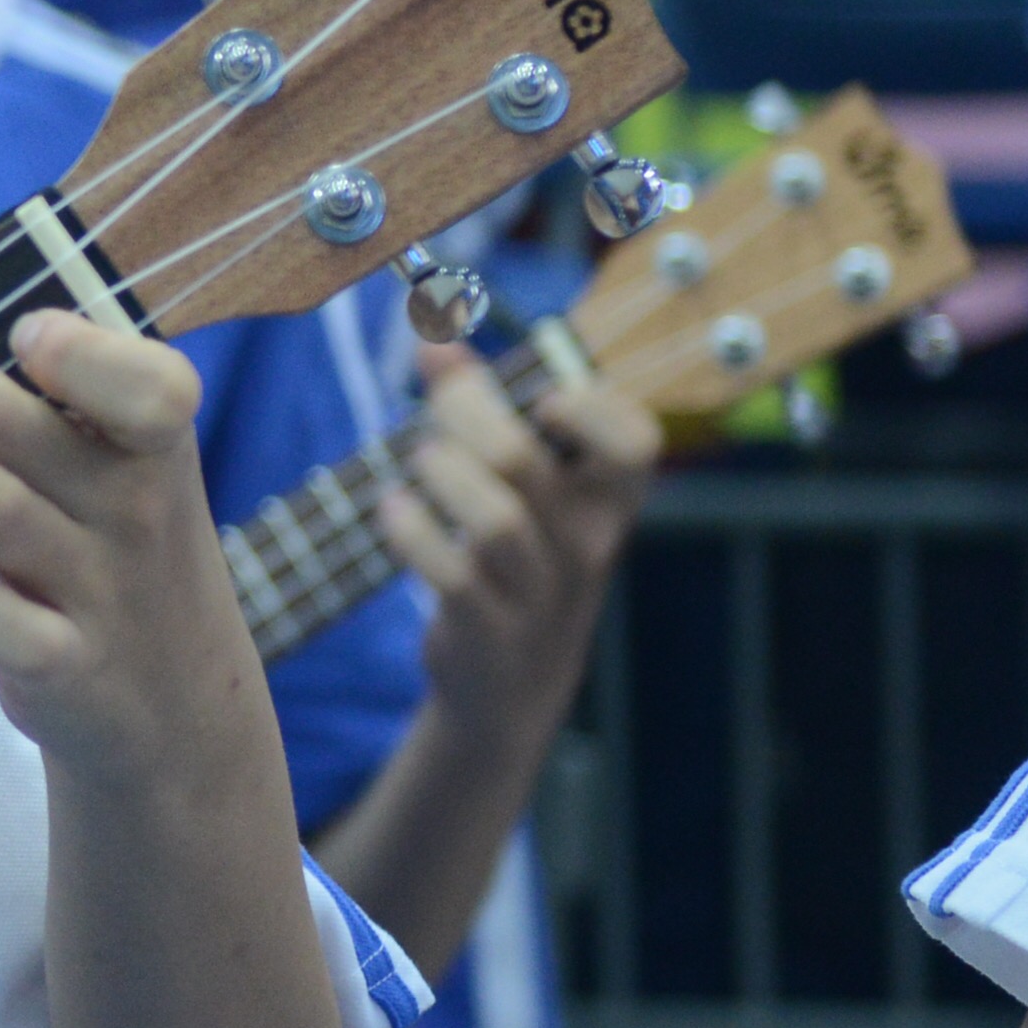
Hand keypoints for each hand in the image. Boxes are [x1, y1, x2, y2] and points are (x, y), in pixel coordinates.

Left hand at [0, 203, 283, 791]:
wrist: (175, 700)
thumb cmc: (112, 531)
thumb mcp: (97, 433)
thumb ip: (22, 317)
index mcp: (153, 438)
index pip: (151, 385)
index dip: (81, 351)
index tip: (17, 329)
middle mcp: (136, 507)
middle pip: (5, 424)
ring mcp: (103, 589)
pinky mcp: (69, 667)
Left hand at [387, 343, 662, 759]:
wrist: (510, 687)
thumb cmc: (514, 560)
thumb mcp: (519, 489)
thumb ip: (482, 407)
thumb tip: (433, 339)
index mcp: (606, 502)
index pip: (637, 444)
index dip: (592, 406)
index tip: (542, 394)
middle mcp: (582, 547)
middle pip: (528, 462)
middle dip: (468, 414)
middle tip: (438, 406)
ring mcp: (538, 595)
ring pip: (496, 521)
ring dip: (442, 475)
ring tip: (420, 460)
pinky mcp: (489, 633)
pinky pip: (453, 576)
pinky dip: (413, 534)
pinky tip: (391, 511)